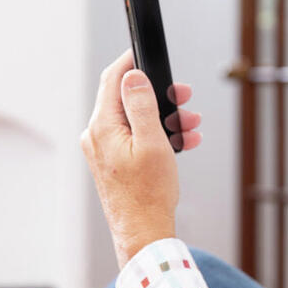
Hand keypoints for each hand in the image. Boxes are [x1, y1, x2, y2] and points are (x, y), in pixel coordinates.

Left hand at [81, 49, 203, 266]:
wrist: (143, 234)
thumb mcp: (152, 143)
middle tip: (184, 96)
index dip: (131, 63)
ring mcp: (104, 151)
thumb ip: (141, 105)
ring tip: (190, 125)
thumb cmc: (149, 194)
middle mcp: (97, 137)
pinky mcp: (114, 163)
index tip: (148, 53)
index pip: (112, 80)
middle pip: (127, 100)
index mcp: (102, 127)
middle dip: (159, 95)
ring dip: (164, 118)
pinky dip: (158, 136)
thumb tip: (133, 75)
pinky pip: (136, 139)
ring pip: (135, 120)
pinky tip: (181, 141)